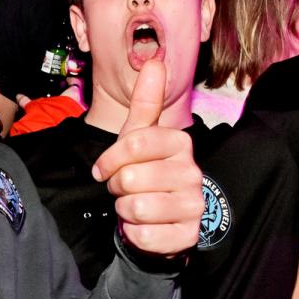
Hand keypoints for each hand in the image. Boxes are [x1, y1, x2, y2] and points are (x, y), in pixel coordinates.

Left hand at [91, 60, 202, 257]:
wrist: (158, 219)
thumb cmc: (145, 173)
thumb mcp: (139, 137)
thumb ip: (146, 102)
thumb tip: (154, 62)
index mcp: (180, 143)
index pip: (132, 143)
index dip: (109, 160)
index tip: (104, 169)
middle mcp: (192, 173)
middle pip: (130, 178)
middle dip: (116, 187)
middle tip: (123, 190)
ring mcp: (194, 206)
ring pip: (136, 207)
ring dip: (124, 210)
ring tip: (134, 207)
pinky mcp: (188, 236)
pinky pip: (144, 236)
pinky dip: (134, 234)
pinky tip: (143, 227)